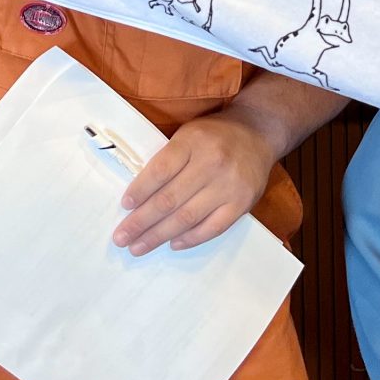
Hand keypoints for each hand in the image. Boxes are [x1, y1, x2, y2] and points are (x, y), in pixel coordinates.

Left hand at [112, 114, 273, 254]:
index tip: (125, 206)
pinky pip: (212, 228)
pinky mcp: (242, 203)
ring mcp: (228, 185)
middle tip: (121, 238)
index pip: (160, 170)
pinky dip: (190, 239)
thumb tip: (138, 196)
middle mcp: (211, 163)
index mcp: (193, 141)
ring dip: (159, 236)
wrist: (258, 133)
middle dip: (141, 222)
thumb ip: (168, 159)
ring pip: (187, 217)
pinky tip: (172, 244)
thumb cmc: (214, 135)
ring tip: (138, 247)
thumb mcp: (188, 134)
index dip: (140, 190)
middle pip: (169, 199)